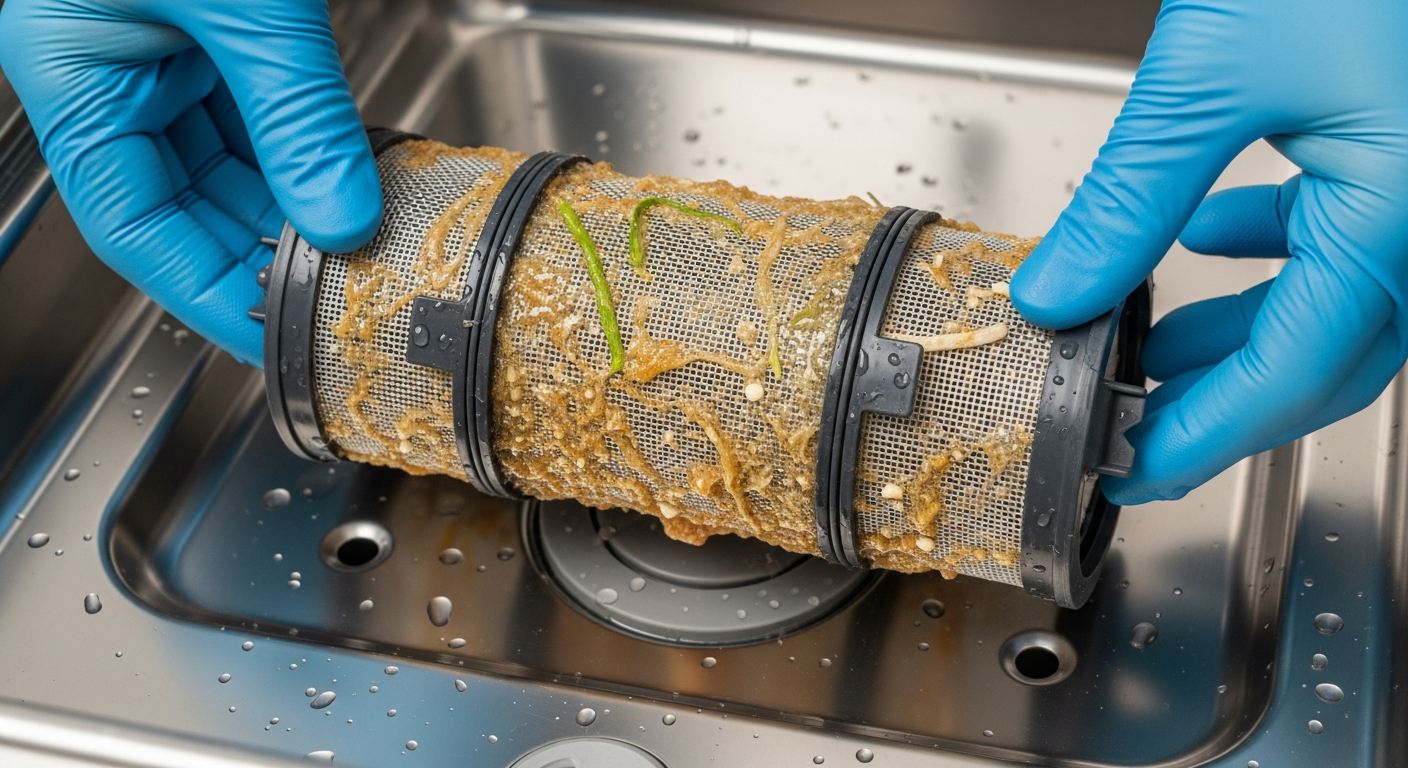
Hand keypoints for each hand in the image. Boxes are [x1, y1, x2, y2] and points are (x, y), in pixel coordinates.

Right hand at [0, 0, 382, 365]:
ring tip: (347, 247)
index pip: (133, 227)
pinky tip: (341, 177)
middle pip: (182, 202)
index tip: (267, 337)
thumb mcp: (248, 9)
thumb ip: (297, 114)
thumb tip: (342, 218)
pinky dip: (298, 146)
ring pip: (225, 157)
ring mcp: (159, 42)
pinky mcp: (210, 19)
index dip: (206, 293)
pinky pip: (253, 105)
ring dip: (287, 202)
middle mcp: (107, 63)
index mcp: (69, 69)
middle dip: (256, 252)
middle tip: (326, 296)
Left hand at [1009, 0, 1407, 503]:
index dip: (1200, 439)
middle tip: (1135, 428)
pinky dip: (1281, 252)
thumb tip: (1057, 290)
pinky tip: (1218, 236)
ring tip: (1153, 347)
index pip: (1291, 379)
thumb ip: (1131, 197)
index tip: (1131, 475)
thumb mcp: (1219, 72)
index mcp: (1403, 223)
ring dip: (1244, 332)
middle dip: (1220, 401)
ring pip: (1341, 306)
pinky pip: (1356, 238)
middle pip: (1326, 362)